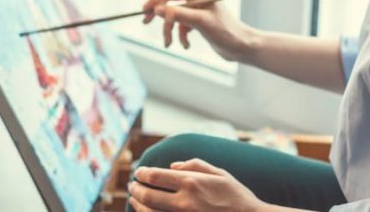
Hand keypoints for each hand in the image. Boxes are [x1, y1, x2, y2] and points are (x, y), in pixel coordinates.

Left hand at [129, 159, 264, 211]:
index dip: (143, 173)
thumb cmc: (237, 197)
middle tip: (133, 185)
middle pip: (149, 195)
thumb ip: (195, 165)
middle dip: (137, 189)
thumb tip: (172, 166)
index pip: (157, 176)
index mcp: (192, 182)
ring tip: (134, 199)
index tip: (139, 172)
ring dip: (138, 205)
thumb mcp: (220, 174)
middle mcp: (184, 202)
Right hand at [141, 0, 258, 62]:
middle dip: (160, 13)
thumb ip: (179, 14)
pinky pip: (180, 24)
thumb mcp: (201, 22)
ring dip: (169, 29)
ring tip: (169, 43)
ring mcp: (197, 7)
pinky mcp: (197, 19)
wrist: (241, 47)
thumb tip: (158, 9)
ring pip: (173, 14)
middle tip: (145, 21)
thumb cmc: (226, 32)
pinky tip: (186, 45)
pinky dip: (180, 35)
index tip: (146, 10)